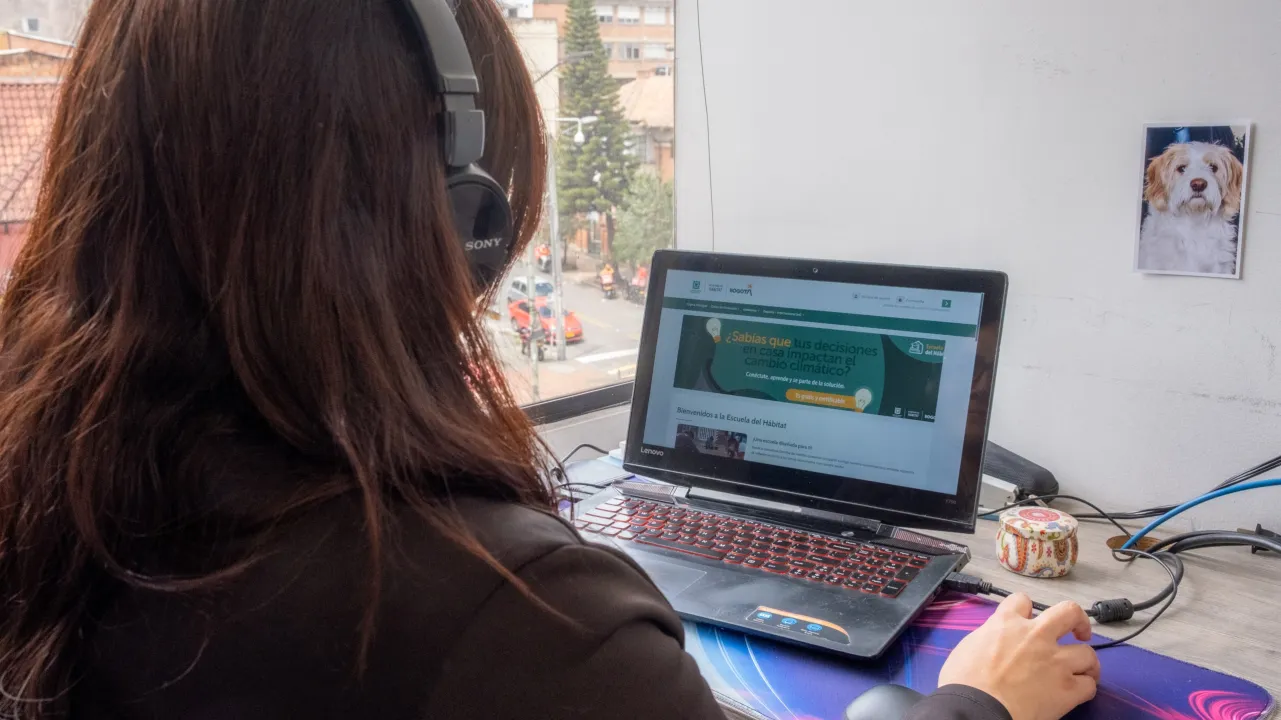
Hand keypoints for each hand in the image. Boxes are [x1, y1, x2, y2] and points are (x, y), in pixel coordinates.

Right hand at [938, 594, 1099, 719]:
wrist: (977, 709)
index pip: (1022, 600)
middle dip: (1078, 620)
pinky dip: (1085, 688)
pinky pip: (1089, 685)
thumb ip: (990, 637)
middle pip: (1069, 612)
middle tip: (1078, 631)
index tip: (1029, 618)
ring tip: (1082, 670)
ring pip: (1088, 653)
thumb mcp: (969, 646)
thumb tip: (996, 641)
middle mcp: (1036, 636)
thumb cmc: (964, 682)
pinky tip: (1077, 692)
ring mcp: (1055, 662)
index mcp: (1007, 623)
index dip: (1027, 609)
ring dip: (1085, 662)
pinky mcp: (1067, 689)